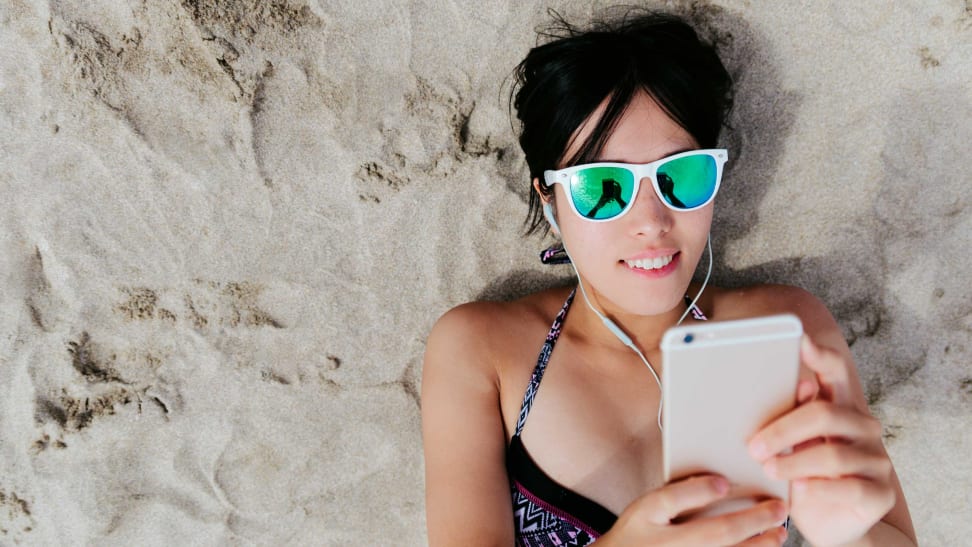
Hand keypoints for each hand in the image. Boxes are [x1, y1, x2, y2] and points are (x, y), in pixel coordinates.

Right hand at [600, 474, 787, 545]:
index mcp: (650, 520)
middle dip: (753, 520)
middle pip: (716, 533)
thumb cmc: (639, 534)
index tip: (725, 483)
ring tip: (778, 532)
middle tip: (778, 508)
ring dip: (760, 545)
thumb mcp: (646, 508)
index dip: (701, 491)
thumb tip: (719, 484)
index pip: (674, 501)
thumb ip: (678, 493)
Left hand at [748, 337, 895, 545]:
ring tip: (769, 470)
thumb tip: (798, 388)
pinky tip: (798, 490)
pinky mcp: (880, 493)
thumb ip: (789, 420)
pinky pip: (848, 488)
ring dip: (794, 462)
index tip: (800, 340)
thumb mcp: (790, 446)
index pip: (835, 372)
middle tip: (753, 447)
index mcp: (839, 406)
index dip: (819, 355)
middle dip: (783, 429)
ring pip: (832, 454)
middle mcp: (862, 427)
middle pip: (824, 414)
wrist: (829, 524)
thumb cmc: (802, 476)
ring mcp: (875, 460)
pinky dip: (817, 489)